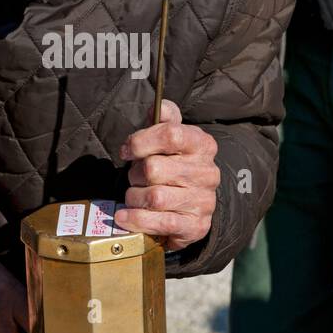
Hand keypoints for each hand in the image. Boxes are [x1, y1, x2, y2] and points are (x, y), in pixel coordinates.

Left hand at [115, 99, 219, 251]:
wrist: (192, 206)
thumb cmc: (173, 167)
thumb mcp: (169, 139)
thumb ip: (163, 119)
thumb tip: (158, 106)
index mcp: (202, 145)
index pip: (170, 134)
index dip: (141, 141)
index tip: (126, 151)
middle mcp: (207, 172)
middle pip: (154, 168)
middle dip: (134, 175)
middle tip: (134, 178)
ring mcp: (203, 201)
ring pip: (154, 197)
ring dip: (134, 197)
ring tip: (134, 197)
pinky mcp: (195, 226)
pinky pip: (160, 222)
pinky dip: (136, 219)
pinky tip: (125, 217)